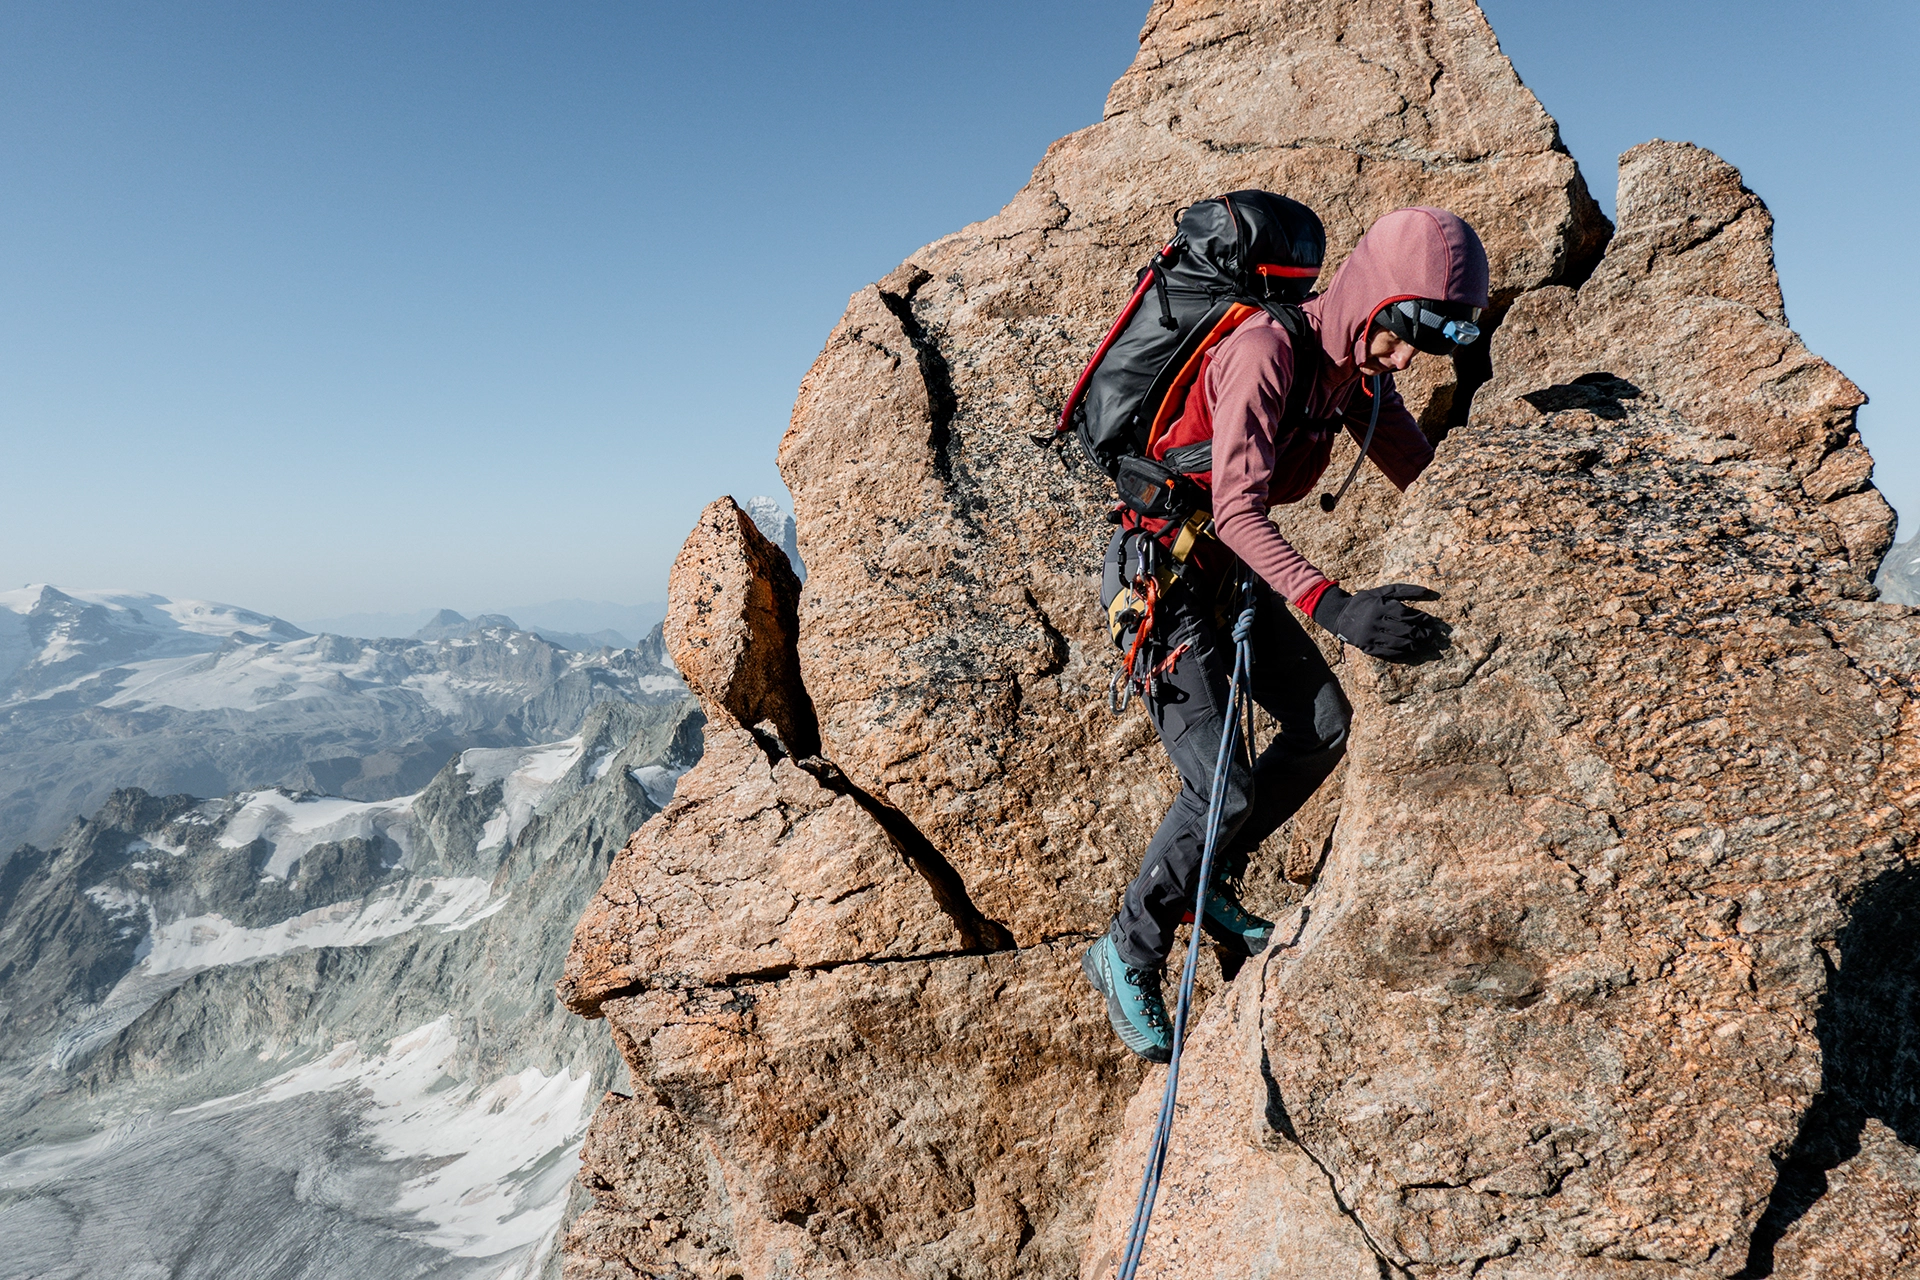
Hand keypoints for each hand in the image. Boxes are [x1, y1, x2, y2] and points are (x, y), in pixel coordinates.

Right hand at [1311, 583, 1441, 659]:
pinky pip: (1389, 653)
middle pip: (1405, 630)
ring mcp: (1371, 636)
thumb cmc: (1365, 602)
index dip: (1421, 619)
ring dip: (1415, 644)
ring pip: (1399, 643)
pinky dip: (1403, 653)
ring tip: (1423, 642)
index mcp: (1380, 606)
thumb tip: (1427, 590)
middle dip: (1422, 633)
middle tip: (1431, 634)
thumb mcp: (1382, 592)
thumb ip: (1404, 590)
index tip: (1430, 621)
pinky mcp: (1368, 648)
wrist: (1340, 616)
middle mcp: (1376, 622)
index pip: (1406, 615)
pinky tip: (1410, 649)